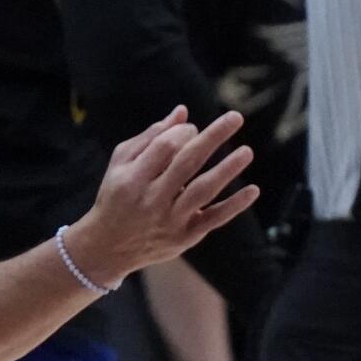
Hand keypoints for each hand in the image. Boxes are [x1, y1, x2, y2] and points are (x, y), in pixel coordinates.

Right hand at [63, 108, 258, 287]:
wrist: (107, 247)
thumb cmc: (116, 197)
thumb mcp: (120, 165)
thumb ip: (149, 138)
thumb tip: (182, 113)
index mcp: (132, 178)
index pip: (165, 147)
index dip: (183, 132)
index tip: (192, 129)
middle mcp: (151, 199)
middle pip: (186, 163)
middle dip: (212, 138)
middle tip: (235, 118)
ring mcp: (169, 220)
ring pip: (202, 191)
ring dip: (226, 170)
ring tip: (246, 151)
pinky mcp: (184, 237)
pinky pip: (213, 219)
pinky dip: (234, 205)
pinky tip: (252, 190)